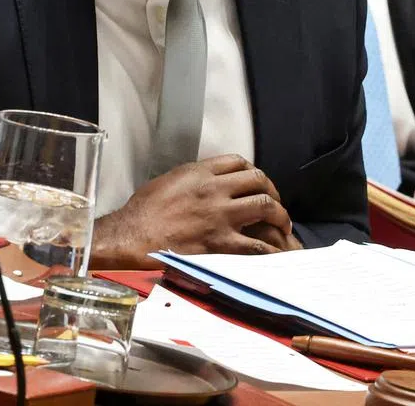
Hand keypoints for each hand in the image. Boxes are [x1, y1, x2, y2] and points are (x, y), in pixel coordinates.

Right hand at [89, 155, 292, 268]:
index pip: (237, 161)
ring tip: (283, 226)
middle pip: (258, 181)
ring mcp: (220, 217)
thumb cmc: (141, 213)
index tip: (255, 182)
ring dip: (279, 216)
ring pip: (265, 207)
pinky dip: (271, 249)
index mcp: (199, 173)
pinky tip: (275, 252)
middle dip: (272, 191)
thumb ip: (191, 180)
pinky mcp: (221, 244)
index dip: (252, 171)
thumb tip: (205, 184)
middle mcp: (214, 190)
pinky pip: (257, 245)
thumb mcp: (166, 182)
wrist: (130, 239)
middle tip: (275, 204)